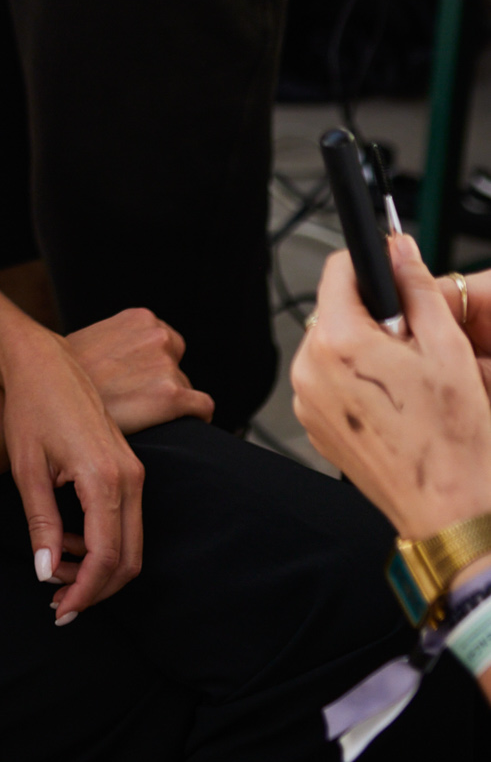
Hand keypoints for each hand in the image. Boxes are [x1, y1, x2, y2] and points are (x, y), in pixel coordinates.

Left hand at [0, 314, 145, 621]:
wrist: (42, 361)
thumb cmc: (30, 407)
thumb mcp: (28, 470)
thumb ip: (42, 525)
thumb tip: (47, 573)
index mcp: (105, 477)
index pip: (106, 556)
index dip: (85, 591)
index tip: (61, 609)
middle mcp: (130, 476)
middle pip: (128, 558)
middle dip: (95, 587)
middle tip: (59, 601)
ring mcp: (134, 470)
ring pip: (131, 542)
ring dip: (97, 566)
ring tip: (55, 568)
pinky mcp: (129, 467)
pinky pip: (126, 520)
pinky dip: (101, 542)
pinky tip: (66, 540)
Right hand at [63, 309, 215, 433]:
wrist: (53, 394)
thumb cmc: (68, 374)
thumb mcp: (96, 339)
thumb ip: (122, 343)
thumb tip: (129, 360)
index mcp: (142, 319)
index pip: (166, 344)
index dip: (152, 368)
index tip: (139, 384)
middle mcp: (159, 336)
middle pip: (176, 368)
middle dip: (161, 385)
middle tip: (134, 403)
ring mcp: (166, 364)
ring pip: (185, 390)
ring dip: (166, 404)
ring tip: (137, 415)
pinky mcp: (172, 395)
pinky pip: (202, 408)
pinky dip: (195, 416)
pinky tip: (174, 425)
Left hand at [291, 237, 490, 545]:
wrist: (451, 511)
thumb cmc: (453, 442)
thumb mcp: (447, 349)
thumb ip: (417, 288)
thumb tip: (400, 250)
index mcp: (339, 343)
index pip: (339, 270)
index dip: (372, 270)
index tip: (394, 280)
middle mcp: (311, 369)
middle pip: (335, 310)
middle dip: (373, 317)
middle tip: (413, 347)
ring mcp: (309, 401)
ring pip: (332, 345)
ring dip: (364, 350)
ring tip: (406, 382)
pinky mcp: (314, 424)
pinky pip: (329, 381)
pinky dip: (355, 381)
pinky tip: (392, 405)